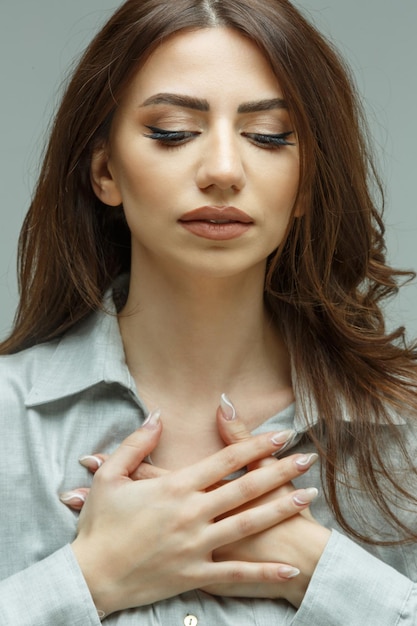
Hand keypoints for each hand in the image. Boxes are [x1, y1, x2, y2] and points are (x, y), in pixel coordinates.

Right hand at [69, 411, 319, 615]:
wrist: (91, 576)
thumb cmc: (99, 525)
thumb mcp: (111, 476)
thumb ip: (137, 444)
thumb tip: (157, 416)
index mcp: (176, 487)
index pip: (226, 459)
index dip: (256, 444)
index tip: (282, 435)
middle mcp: (192, 513)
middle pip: (246, 487)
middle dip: (281, 471)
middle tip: (308, 459)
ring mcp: (197, 545)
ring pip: (249, 523)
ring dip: (281, 508)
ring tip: (308, 496)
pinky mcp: (195, 575)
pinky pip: (236, 573)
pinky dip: (265, 572)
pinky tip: (290, 568)